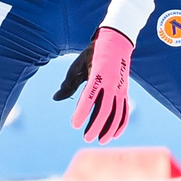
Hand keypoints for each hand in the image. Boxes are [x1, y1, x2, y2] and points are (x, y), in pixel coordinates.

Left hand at [54, 27, 133, 142]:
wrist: (117, 41)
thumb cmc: (93, 53)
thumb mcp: (78, 65)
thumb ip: (68, 84)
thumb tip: (56, 98)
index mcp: (98, 74)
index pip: (90, 97)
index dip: (82, 112)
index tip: (74, 125)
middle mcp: (112, 82)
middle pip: (105, 109)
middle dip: (96, 126)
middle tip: (86, 138)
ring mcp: (121, 88)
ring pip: (117, 113)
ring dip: (109, 128)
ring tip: (99, 140)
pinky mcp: (125, 91)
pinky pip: (125, 110)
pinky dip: (121, 124)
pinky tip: (114, 135)